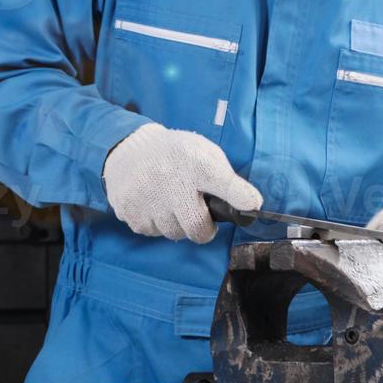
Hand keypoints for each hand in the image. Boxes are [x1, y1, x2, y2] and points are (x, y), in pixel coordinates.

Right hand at [103, 123, 260, 242]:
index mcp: (197, 164)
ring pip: (173, 233)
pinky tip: (154, 203)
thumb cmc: (175, 155)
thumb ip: (227, 180)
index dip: (240, 197)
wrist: (129, 149)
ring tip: (170, 200)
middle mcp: (173, 183)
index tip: (252, 205)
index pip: (224, 184)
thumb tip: (250, 204)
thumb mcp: (204, 154)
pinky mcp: (131, 212)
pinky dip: (156, 223)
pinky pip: (152, 233)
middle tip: (196, 210)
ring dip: (176, 223)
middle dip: (201, 227)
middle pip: (197, 229)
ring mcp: (149, 200)